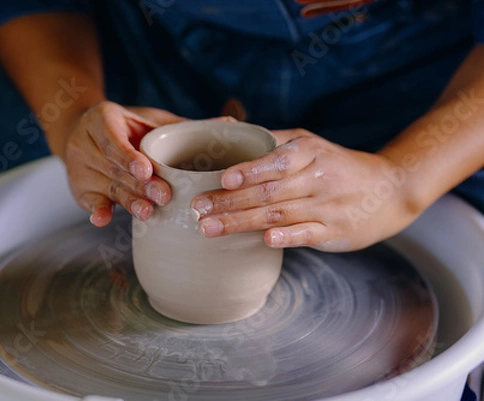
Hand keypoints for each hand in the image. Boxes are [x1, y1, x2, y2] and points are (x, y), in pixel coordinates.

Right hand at [63, 101, 184, 225]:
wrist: (85, 134)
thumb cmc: (129, 128)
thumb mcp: (150, 120)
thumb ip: (183, 125)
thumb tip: (231, 122)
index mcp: (101, 118)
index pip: (113, 139)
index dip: (129, 156)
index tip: (147, 170)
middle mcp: (84, 142)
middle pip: (115, 168)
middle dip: (140, 185)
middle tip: (163, 196)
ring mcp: (79, 168)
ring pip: (108, 187)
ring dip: (128, 201)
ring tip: (148, 212)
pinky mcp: (80, 190)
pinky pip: (90, 202)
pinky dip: (97, 211)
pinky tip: (103, 219)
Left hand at [190, 129, 419, 251]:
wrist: (389, 190)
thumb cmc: (336, 165)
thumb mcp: (309, 143)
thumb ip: (270, 139)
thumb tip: (224, 127)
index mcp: (309, 153)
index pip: (276, 161)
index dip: (249, 171)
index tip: (223, 178)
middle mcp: (318, 178)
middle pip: (269, 192)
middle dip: (230, 201)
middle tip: (198, 208)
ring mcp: (327, 207)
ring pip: (279, 215)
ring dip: (242, 222)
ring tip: (210, 228)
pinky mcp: (333, 232)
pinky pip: (307, 234)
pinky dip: (287, 237)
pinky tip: (265, 240)